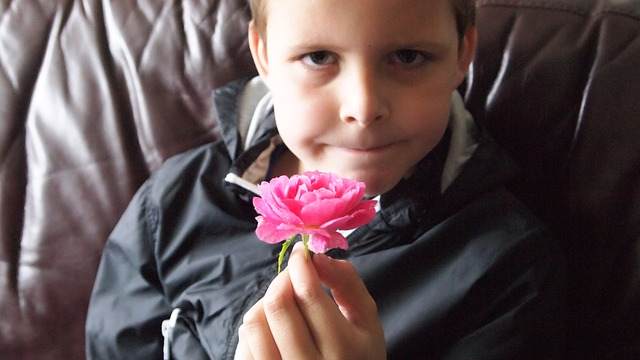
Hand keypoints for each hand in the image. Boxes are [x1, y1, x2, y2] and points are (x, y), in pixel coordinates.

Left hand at [234, 242, 385, 358]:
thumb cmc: (356, 354)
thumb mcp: (366, 321)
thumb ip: (348, 283)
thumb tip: (318, 256)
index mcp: (343, 349)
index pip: (309, 295)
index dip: (299, 265)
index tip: (301, 253)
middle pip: (278, 305)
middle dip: (282, 280)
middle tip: (292, 276)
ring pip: (255, 323)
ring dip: (266, 303)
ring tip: (284, 305)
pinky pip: (244, 343)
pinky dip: (255, 327)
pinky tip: (273, 330)